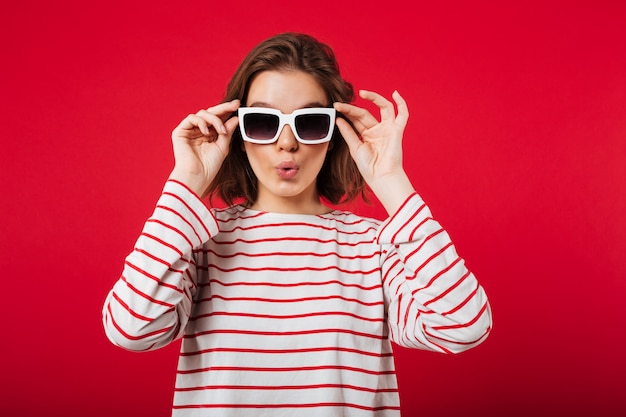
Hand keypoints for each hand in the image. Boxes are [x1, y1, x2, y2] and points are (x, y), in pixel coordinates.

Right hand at [169, 99, 239, 195]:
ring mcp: (189, 131)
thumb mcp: (223, 146)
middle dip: (224, 108)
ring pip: (203, 114)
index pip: (218, 119)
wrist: (197, 176)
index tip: (238, 105)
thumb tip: (235, 118)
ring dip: (214, 120)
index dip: (227, 111)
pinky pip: (192, 118)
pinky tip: (207, 132)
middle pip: (211, 113)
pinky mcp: (180, 132)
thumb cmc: (209, 166)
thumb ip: (228, 131)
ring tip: (221, 132)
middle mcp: (199, 131)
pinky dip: (201, 122)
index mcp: (209, 135)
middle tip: (234, 105)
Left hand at [334, 90, 414, 213]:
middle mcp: (378, 130)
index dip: (347, 112)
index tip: (335, 107)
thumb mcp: (355, 148)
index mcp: (368, 135)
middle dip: (352, 108)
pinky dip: (402, 104)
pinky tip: (395, 94)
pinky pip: (402, 115)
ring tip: (362, 93)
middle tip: (339, 105)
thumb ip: (348, 133)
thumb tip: (339, 120)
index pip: (357, 119)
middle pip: (365, 113)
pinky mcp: (397, 131)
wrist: (381, 177)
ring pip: (383, 108)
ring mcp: (388, 129)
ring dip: (374, 98)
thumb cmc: (369, 168)